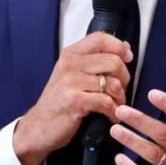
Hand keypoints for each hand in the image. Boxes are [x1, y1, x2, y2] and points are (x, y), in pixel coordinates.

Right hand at [13, 32, 132, 164]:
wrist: (38, 126)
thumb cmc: (58, 102)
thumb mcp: (72, 74)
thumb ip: (95, 60)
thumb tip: (124, 47)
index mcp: (70, 55)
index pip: (101, 38)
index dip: (119, 46)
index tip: (127, 57)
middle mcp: (70, 64)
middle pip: (113, 61)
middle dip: (124, 78)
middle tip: (120, 90)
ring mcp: (71, 82)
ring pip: (113, 83)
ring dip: (120, 98)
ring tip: (116, 105)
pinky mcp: (75, 100)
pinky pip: (106, 102)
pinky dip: (114, 112)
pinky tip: (111, 116)